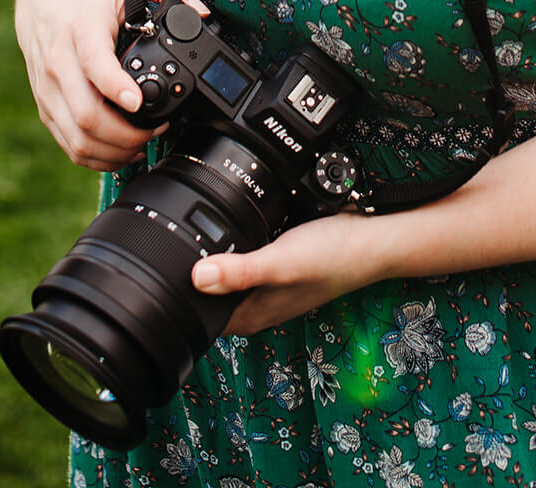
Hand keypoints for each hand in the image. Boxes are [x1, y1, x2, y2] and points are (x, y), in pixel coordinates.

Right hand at [16, 0, 204, 171]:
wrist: (44, 0)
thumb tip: (200, 14)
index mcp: (81, 28)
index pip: (94, 64)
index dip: (116, 89)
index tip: (139, 103)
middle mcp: (59, 62)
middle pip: (86, 114)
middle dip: (126, 133)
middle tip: (157, 129)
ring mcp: (49, 89)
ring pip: (76, 137)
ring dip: (113, 151)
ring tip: (143, 144)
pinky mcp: (46, 107)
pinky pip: (68, 144)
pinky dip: (96, 156)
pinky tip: (120, 150)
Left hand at [189, 209, 389, 335]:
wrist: (371, 239)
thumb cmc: (333, 257)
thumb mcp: (281, 263)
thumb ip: (240, 272)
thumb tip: (197, 279)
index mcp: (251, 315)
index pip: (200, 315)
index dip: (180, 292)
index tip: (165, 259)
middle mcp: (257, 302)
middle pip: (210, 292)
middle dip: (195, 269)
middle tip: (180, 233)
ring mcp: (268, 284)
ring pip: (227, 273)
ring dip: (217, 254)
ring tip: (203, 224)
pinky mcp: (278, 263)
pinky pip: (246, 255)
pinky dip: (239, 241)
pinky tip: (237, 220)